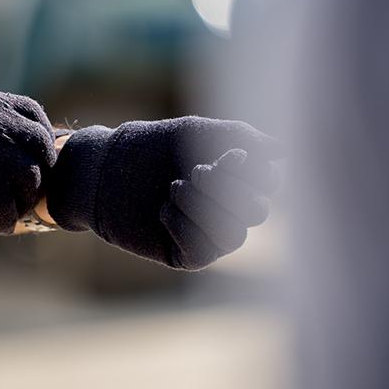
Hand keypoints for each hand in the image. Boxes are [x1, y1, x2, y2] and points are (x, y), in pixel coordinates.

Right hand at [0, 83, 55, 232]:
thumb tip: (19, 145)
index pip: (31, 110)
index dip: (40, 136)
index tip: (37, 157)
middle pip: (38, 142)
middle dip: (39, 169)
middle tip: (28, 190)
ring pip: (28, 174)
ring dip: (23, 197)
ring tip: (9, 210)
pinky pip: (9, 203)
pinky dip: (6, 218)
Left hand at [46, 117, 282, 269]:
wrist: (104, 168)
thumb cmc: (151, 147)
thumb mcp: (196, 133)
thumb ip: (240, 136)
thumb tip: (283, 150)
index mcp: (238, 179)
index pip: (268, 184)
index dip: (255, 172)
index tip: (231, 154)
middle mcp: (229, 210)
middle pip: (257, 211)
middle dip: (229, 189)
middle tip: (195, 170)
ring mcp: (208, 235)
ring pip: (233, 235)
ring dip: (205, 208)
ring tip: (174, 187)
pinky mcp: (184, 255)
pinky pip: (204, 252)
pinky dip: (186, 227)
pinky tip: (163, 209)